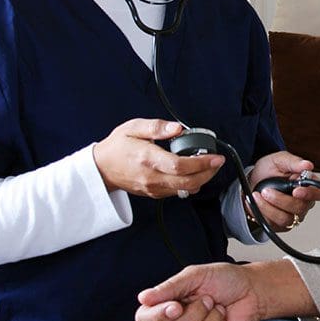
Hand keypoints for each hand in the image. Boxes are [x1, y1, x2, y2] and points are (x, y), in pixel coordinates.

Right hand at [93, 119, 223, 197]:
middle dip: (208, 173)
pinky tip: (194, 173)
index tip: (216, 157)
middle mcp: (152, 177)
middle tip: (217, 162)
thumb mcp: (133, 128)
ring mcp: (153, 188)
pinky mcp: (154, 193)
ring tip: (209, 166)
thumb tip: (177, 128)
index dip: (202, 163)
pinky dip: (190, 184)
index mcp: (148, 158)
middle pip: (187, 182)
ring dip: (202, 179)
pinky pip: (177, 192)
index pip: (180, 165)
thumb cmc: (117, 147)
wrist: (101, 168)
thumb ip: (156, 127)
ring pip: (185, 189)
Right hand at [135, 260, 316, 320]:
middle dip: (196, 312)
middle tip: (209, 299)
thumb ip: (170, 287)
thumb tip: (143, 297)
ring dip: (211, 319)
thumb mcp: (196, 275)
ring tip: (218, 307)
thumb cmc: (225, 279)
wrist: (253, 289)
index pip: (145, 319)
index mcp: (169, 303)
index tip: (176, 306)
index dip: (157, 316)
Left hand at [246, 151, 319, 231]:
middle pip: (301, 208)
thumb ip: (293, 162)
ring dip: (269, 207)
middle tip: (266, 190)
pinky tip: (256, 203)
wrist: (251, 182)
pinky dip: (262, 212)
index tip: (296, 190)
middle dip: (281, 200)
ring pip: (287, 219)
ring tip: (258, 195)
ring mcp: (292, 215)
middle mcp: (303, 202)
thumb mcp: (279, 160)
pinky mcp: (280, 225)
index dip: (312, 194)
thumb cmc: (268, 170)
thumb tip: (308, 165)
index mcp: (308, 185)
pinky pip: (273, 224)